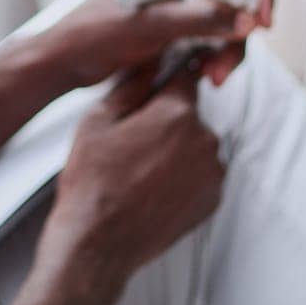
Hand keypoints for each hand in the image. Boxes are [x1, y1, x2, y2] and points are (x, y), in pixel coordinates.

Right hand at [31, 66, 225, 304]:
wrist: (98, 243)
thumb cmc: (91, 181)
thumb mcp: (98, 120)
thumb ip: (132, 84)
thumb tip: (150, 61)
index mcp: (177, 114)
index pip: (185, 75)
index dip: (169, 75)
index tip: (158, 83)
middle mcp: (204, 140)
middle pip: (189, 113)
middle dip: (165, 118)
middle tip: (132, 140)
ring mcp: (213, 174)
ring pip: (196, 144)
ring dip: (176, 147)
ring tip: (139, 168)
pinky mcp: (213, 200)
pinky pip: (202, 173)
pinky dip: (183, 174)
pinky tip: (152, 185)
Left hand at [34, 0, 272, 92]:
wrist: (65, 59)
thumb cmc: (95, 33)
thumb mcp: (149, 26)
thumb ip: (199, 19)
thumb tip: (249, 18)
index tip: (263, 25)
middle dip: (241, 31)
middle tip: (226, 68)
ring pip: (230, 18)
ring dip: (230, 48)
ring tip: (213, 77)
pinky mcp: (178, 21)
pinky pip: (215, 33)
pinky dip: (217, 53)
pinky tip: (205, 73)